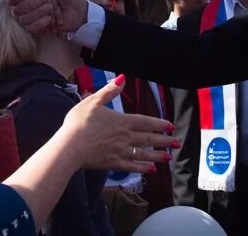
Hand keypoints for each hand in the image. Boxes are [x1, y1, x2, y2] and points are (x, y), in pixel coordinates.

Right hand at [10, 0, 88, 33]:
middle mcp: (27, 9)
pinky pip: (30, 28)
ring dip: (37, 12)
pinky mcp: (38, 29)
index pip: (11, 0)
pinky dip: (40, 23)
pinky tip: (50, 19)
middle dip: (30, 4)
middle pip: (16, 10)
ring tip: (49, 8)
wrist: (76, 9)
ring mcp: (32, 19)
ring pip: (23, 19)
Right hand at [61, 75, 175, 171]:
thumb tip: (122, 78)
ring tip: (169, 157)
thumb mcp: (93, 101)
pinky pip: (132, 166)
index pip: (145, 122)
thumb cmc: (79, 123)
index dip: (159, 124)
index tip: (170, 126)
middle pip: (149, 139)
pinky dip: (143, 168)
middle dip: (164, 141)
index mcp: (122, 121)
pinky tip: (150, 170)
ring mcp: (120, 152)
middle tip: (177, 143)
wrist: (70, 146)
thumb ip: (109, 91)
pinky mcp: (114, 164)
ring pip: (144, 154)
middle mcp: (125, 137)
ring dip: (158, 155)